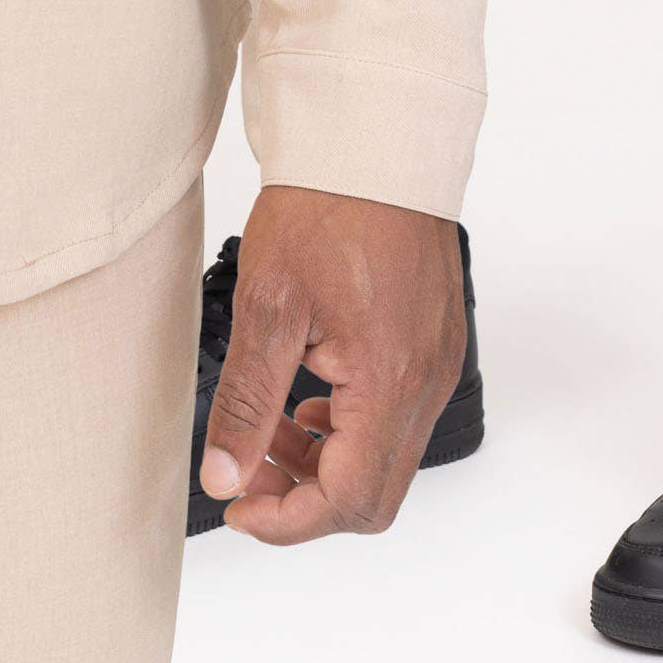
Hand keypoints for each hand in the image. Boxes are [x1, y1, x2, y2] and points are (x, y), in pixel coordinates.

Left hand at [198, 186, 465, 545]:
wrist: (373, 142)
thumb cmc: (326, 208)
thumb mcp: (267, 306)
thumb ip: (246, 402)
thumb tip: (225, 474)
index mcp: (390, 381)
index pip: (349, 500)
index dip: (287, 520)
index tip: (239, 506)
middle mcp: (426, 382)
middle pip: (374, 493)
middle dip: (304, 496)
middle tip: (247, 469)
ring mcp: (436, 362)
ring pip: (386, 457)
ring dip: (324, 462)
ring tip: (266, 427)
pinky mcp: (434, 342)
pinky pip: (397, 415)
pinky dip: (348, 425)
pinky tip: (305, 395)